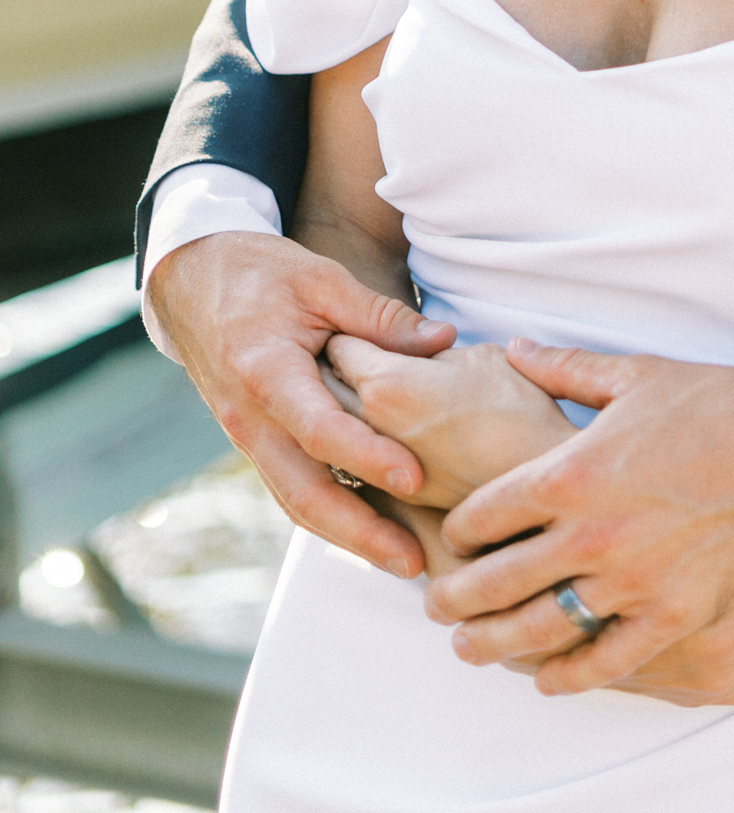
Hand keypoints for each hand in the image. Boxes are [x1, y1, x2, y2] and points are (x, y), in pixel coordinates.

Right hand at [147, 231, 455, 575]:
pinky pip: (292, 488)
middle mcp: (251, 418)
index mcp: (265, 372)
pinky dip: (330, 515)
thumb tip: (442, 343)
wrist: (191, 282)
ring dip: (347, 537)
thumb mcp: (320, 278)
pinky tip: (372, 530)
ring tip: (402, 561)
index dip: (367, 457)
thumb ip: (379, 316)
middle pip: (304, 493)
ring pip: (296, 503)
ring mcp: (249, 438)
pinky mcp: (257, 443)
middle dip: (359, 533)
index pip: (320, 428)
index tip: (414, 478)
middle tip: (413, 561)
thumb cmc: (258, 273)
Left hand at [324, 336, 577, 509]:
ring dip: (341, 411)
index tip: (363, 328)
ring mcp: (372, 470)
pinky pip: (352, 466)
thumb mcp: (481, 357)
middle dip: (334, 369)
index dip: (352, 331)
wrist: (541, 494)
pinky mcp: (387, 501)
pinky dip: (357, 449)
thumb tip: (417, 345)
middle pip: (324, 387)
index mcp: (386, 383)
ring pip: (332, 433)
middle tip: (355, 355)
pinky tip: (382, 437)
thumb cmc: (521, 416)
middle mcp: (367, 428)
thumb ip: (433, 347)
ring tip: (367, 394)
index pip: (341, 345)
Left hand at [425, 342, 733, 694]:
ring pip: (540, 629)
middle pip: (496, 582)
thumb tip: (516, 348)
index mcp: (573, 472)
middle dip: (455, 596)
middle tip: (436, 603)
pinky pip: (605, 661)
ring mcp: (634, 582)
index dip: (458, 527)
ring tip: (470, 647)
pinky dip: (567, 675)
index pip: (485, 514)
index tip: (452, 535)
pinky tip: (545, 676)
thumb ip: (565, 369)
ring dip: (494, 644)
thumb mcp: (635, 376)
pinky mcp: (674, 617)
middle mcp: (593, 534)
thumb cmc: (719, 405)